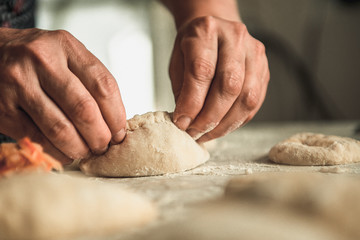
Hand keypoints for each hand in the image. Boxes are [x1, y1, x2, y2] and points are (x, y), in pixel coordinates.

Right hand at [0, 28, 126, 163]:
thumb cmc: (37, 58)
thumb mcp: (66, 54)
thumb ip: (90, 80)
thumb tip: (114, 122)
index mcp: (66, 46)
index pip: (103, 85)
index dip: (116, 115)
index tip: (119, 132)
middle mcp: (42, 60)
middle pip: (84, 109)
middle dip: (100, 136)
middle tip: (104, 146)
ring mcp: (19, 83)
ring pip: (60, 128)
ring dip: (80, 148)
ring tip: (86, 151)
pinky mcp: (3, 108)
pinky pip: (37, 138)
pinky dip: (57, 152)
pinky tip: (65, 152)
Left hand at [170, 16, 269, 141]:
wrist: (215, 32)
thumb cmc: (192, 48)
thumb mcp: (177, 63)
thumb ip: (182, 90)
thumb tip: (186, 121)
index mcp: (207, 30)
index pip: (202, 70)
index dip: (192, 102)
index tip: (182, 123)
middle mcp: (235, 38)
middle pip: (229, 85)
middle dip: (210, 117)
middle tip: (194, 133)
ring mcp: (255, 53)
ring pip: (246, 97)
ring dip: (225, 124)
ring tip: (206, 134)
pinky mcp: (265, 70)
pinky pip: (255, 103)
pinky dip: (237, 120)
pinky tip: (221, 126)